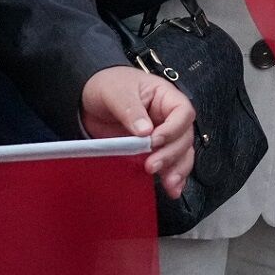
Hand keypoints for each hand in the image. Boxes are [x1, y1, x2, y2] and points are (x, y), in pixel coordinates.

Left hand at [80, 66, 195, 195]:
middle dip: (172, 154)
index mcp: (165, 97)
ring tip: (169, 184)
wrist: (90, 99)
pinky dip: (173, 177)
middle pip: (184, 136)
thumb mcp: (117, 92)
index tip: (154, 141)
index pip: (183, 112)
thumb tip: (145, 131)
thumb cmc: (108, 85)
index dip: (173, 129)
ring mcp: (163, 136)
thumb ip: (131, 109)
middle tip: (152, 166)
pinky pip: (170, 164)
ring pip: (182, 153)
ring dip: (178, 169)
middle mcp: (169, 118)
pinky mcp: (153, 152)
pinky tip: (172, 189)